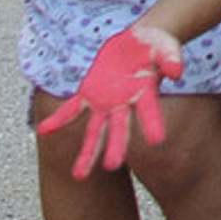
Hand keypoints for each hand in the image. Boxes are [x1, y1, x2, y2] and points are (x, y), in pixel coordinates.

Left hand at [35, 23, 181, 178]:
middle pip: (120, 130)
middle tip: (112, 166)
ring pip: (95, 131)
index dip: (153, 125)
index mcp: (144, 95)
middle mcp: (124, 105)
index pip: (150, 113)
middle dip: (116, 148)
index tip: (157, 141)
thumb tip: (176, 71)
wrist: (136, 43)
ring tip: (78, 176)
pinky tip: (44, 130)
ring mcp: (105, 102)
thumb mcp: (165, 46)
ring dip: (87, 153)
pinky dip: (57, 120)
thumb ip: (170, 57)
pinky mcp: (89, 94)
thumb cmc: (155, 46)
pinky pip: (71, 110)